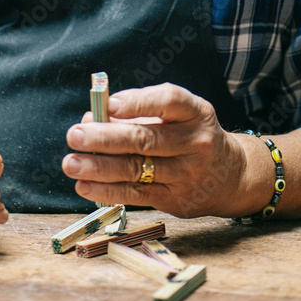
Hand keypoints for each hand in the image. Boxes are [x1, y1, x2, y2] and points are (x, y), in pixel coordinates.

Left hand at [62, 83, 254, 217]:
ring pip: (137, 170)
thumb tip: (93, 117)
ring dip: (99, 167)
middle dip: (106, 138)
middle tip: (76, 135)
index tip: (109, 104)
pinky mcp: (175, 199)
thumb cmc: (190, 134)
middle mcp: (195, 142)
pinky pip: (136, 194)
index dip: (138, 102)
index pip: (169, 101)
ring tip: (72, 163)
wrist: (229, 174)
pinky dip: (107, 190)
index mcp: (196, 112)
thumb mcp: (177, 114)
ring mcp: (187, 174)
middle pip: (146, 139)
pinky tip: (84, 185)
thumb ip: (140, 111)